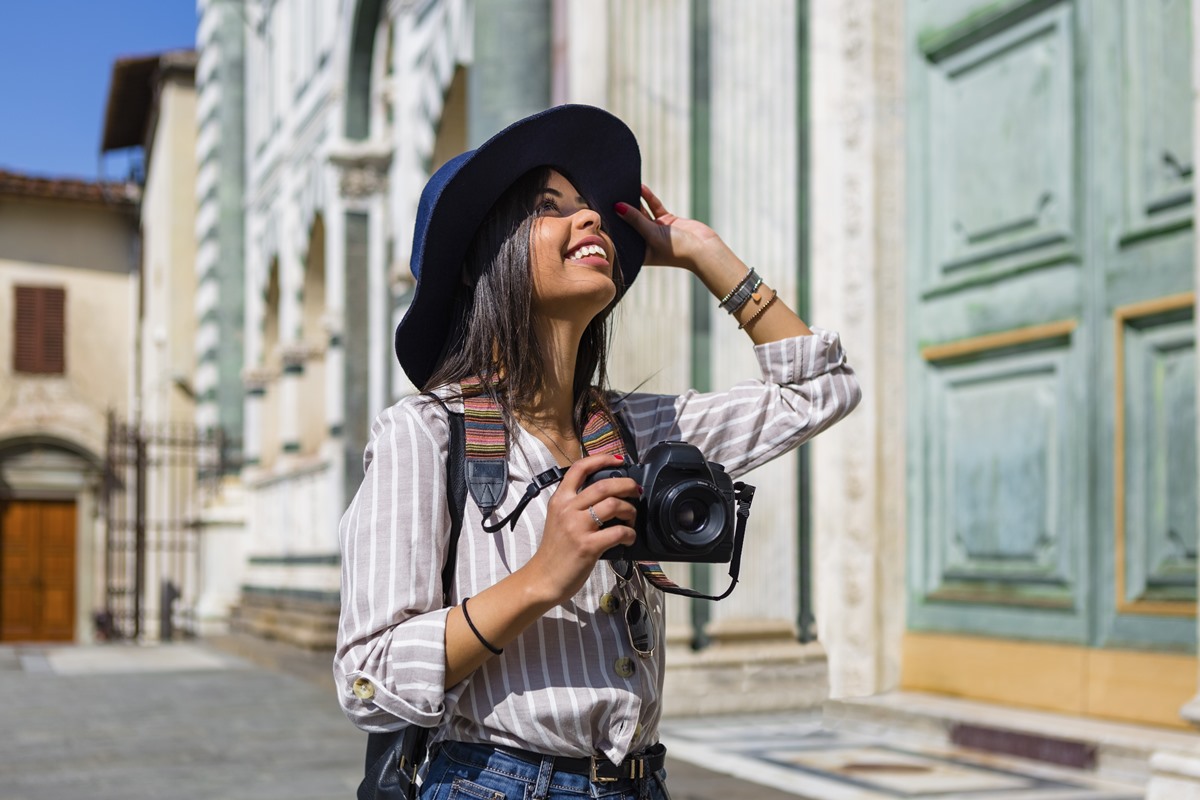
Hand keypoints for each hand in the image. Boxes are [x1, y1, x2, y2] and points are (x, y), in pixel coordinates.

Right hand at [522, 453, 639, 605]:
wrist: (543, 579)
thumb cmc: (555, 551)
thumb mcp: (559, 520)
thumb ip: (576, 505)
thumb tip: (607, 497)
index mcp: (560, 500)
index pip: (579, 468)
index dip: (601, 459)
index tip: (618, 461)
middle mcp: (567, 509)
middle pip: (604, 485)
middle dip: (626, 484)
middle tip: (636, 491)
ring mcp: (577, 527)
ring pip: (613, 505)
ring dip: (630, 510)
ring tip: (632, 518)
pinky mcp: (588, 546)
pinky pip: (618, 532)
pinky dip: (629, 534)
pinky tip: (628, 539)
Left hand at [615, 184, 727, 270]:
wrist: (704, 248)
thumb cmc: (677, 249)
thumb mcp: (651, 233)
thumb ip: (635, 219)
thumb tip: (617, 206)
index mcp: (639, 253)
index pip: (621, 238)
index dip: (611, 226)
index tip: (599, 212)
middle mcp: (645, 242)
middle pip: (628, 223)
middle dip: (620, 211)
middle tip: (606, 196)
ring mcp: (655, 231)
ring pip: (640, 213)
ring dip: (633, 201)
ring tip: (620, 188)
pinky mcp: (666, 221)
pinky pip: (653, 207)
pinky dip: (647, 198)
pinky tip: (639, 187)